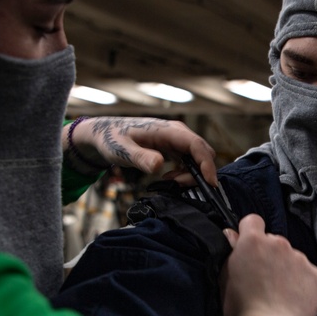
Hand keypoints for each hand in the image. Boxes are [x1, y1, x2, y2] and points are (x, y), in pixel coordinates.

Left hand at [63, 116, 218, 185]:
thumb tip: (159, 165)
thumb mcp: (123, 150)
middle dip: (198, 173)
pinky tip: (168, 177)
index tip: (210, 183)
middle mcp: (177, 133)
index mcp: (168, 130)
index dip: (207, 165)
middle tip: (177, 185)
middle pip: (202, 153)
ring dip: (190, 174)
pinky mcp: (174, 147)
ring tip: (169, 181)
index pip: (197, 146)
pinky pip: (189, 161)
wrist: (106, 133)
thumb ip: (141, 157)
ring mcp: (177, 139)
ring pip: (197, 159)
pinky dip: (184, 173)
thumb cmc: (112, 139)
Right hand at [219, 214, 316, 315]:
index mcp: (253, 242)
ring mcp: (300, 258)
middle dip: (270, 256)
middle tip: (263, 279)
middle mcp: (278, 244)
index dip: (250, 233)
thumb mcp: (225, 277)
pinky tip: (293, 300)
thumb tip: (232, 235)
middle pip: (274, 242)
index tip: (249, 247)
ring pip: (293, 258)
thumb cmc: (242, 308)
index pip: (252, 221)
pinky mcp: (316, 275)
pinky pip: (309, 274)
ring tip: (278, 294)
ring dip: (287, 270)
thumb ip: (230, 251)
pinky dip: (303, 284)